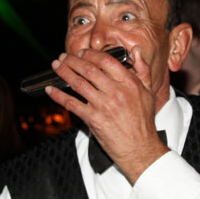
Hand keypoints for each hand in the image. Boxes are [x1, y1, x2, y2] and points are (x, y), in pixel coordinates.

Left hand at [45, 46, 167, 182]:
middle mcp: (116, 92)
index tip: (81, 52)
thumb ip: (143, 69)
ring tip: (56, 66)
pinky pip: (71, 104)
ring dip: (64, 72)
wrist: (139, 148)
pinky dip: (58, 95)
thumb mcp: (148, 92)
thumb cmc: (143, 122)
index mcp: (129, 83)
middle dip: (72, 60)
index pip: (106, 61)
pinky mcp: (93, 119)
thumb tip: (136, 50)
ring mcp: (103, 106)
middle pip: (88, 69)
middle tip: (64, 56)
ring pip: (78, 83)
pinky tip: (51, 90)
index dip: (90, 54)